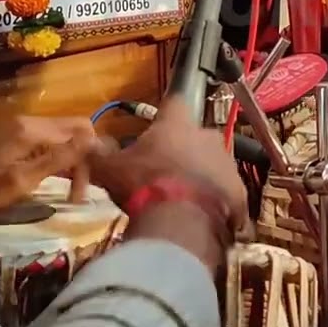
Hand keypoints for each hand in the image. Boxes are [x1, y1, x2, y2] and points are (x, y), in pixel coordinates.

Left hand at [0, 116, 101, 213]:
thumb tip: (92, 143)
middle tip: (77, 192)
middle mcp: (30, 121)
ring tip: (67, 189)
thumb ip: (57, 160)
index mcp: (33, 130)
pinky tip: (51, 177)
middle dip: (83, 159)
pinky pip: (48, 141)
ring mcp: (21, 126)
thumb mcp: (21, 180)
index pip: (81, 133)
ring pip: (63, 136)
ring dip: (70, 160)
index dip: (89, 161)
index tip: (80, 192)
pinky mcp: (14, 135)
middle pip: (75, 129)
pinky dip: (56, 157)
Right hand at [86, 98, 249, 234]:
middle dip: (183, 150)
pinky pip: (226, 192)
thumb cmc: (143, 185)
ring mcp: (227, 163)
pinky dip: (216, 201)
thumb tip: (87, 146)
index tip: (159, 123)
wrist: (181, 222)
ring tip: (183, 197)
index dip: (166, 113)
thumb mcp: (110, 169)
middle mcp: (208, 136)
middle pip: (196, 137)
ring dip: (201, 175)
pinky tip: (201, 216)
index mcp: (177, 124)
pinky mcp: (240, 191)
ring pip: (214, 164)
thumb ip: (99, 155)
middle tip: (165, 170)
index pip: (174, 104)